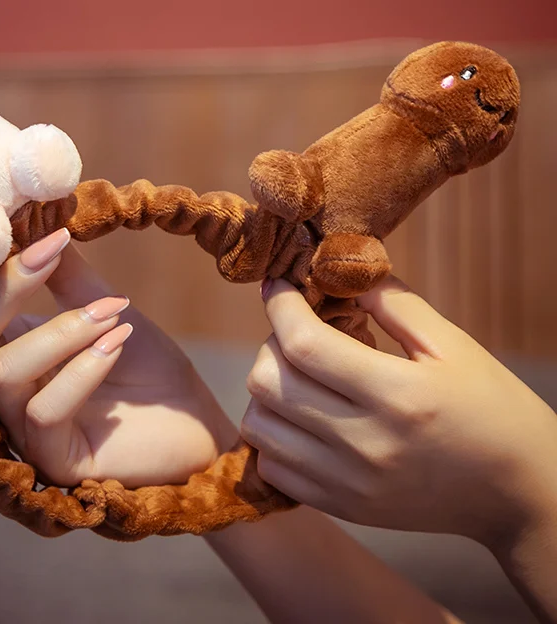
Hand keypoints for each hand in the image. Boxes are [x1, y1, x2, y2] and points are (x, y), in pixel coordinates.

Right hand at [0, 228, 235, 488]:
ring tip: (113, 312)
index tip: (43, 233)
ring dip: (59, 330)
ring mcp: (25, 431)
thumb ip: (69, 279)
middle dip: (5, 291)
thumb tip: (41, 225)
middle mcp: (7, 393)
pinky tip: (118, 342)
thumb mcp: (107, 312)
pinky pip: (44, 412)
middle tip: (53, 254)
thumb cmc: (148, 370)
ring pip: (3, 373)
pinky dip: (80, 370)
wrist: (196, 424)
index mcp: (12, 352)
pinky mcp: (54, 461)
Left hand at [241, 275, 556, 549]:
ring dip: (267, 388)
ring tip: (301, 375)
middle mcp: (365, 444)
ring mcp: (348, 482)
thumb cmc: (492, 408)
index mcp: (398, 396)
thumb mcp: (454, 345)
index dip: (280, 304)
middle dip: (272, 342)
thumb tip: (337, 271)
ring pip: (258, 424)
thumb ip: (394, 303)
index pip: (304, 344)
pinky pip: (271, 466)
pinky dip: (273, 433)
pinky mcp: (342, 506)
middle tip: (300, 332)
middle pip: (267, 382)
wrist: (520, 494)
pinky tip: (302, 415)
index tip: (278, 284)